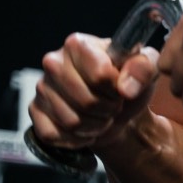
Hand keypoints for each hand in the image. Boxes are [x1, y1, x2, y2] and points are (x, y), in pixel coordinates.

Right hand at [28, 33, 159, 149]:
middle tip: (114, 105)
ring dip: (95, 126)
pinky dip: (76, 138)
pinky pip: (54, 135)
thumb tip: (126, 87)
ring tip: (103, 116)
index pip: (99, 75)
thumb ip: (144, 68)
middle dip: (107, 109)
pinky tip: (85, 128)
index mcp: (79, 44)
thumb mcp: (147, 68)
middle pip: (85, 100)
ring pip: (71, 121)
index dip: (116, 89)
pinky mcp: (35, 111)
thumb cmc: (130, 82)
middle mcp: (54, 62)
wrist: (117, 108)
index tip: (121, 88)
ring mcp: (42, 87)